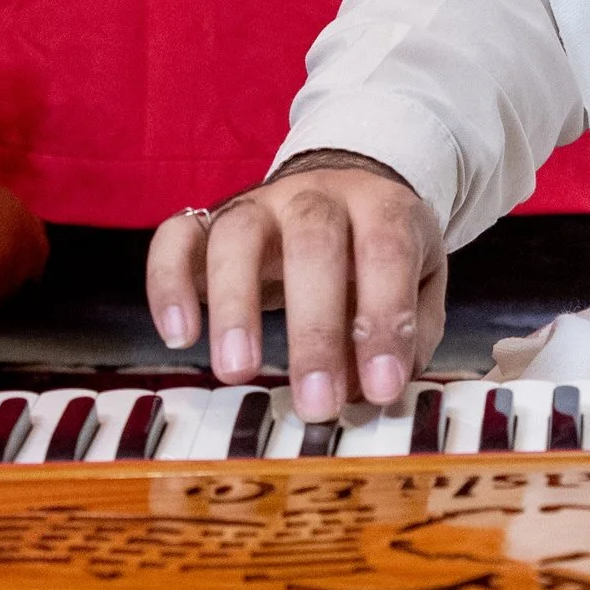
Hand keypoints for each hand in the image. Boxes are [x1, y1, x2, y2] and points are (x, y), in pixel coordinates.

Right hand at [144, 154, 447, 417]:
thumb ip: (413, 329)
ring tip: (238, 372)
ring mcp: (258, 205)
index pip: (386, 250)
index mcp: (381, 205)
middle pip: (313, 241)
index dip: (385, 318)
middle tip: (316, 403)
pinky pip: (175, 238)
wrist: (341, 186)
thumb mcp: (422, 278)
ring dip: (236, 306)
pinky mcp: (207, 221)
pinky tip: (179, 335)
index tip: (381, 388)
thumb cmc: (379, 249)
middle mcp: (316, 195)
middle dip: (315, 330)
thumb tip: (378, 386)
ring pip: (238, 236)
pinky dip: (168, 282)